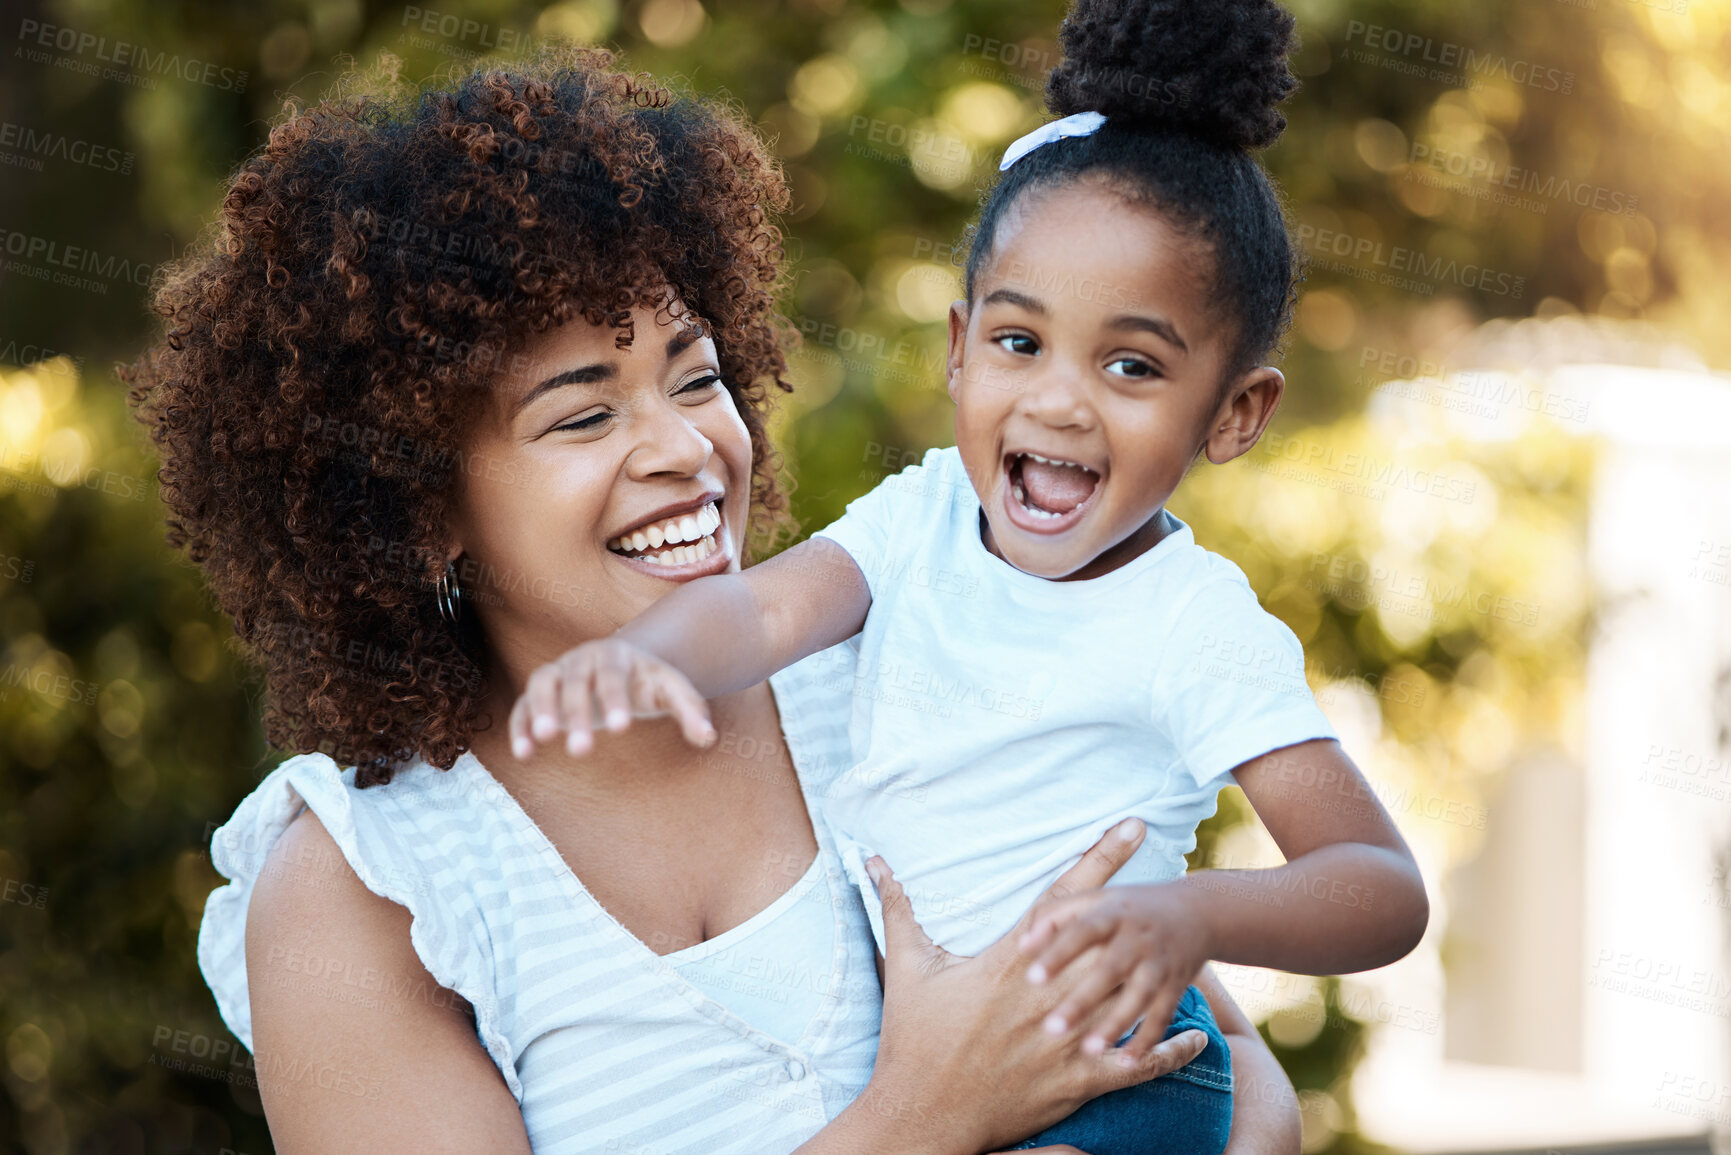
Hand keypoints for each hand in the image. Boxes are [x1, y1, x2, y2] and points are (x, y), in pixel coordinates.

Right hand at [506, 638, 714, 758]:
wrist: (622, 666)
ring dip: (540, 711)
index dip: (615, 698)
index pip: (613, 674)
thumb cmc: (648, 683)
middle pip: (575, 683)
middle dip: (576, 715)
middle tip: (582, 750)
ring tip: (543, 742)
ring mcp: (557, 672)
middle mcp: (581, 659)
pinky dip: (520, 726)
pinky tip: (524, 755)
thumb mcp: (672, 689)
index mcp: (616, 654)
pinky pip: (523, 705)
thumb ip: (691, 710)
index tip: (622, 728)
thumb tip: (708, 738)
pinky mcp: (540, 692)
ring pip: (541, 685)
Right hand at [849, 818, 1210, 1154]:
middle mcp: (1046, 997)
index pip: (1065, 901)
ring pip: (1129, 1002)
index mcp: (1011, 963)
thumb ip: (896, 908)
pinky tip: (1196, 1037)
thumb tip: (872, 860)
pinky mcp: (1076, 1082)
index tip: (1132, 828)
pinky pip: (1136, 1065)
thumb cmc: (912, 1038)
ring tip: (1194, 956)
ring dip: (1165, 978)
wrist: (921, 1113)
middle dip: (1143, 911)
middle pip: (1108, 944)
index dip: (1101, 859)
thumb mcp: (903, 967)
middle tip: (1177, 881)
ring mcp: (1066, 1041)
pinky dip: (1170, 1051)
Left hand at [1017, 878, 1211, 1065]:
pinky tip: (1125, 1062)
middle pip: (1109, 970)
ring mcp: (1159, 963)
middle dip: (1082, 1000)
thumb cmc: (1128, 909)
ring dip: (1115, 1025)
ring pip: (1138, 997)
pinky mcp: (1176, 986)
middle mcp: (1138, 938)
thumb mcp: (1095, 900)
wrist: (1197, 911)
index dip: (1057, 953)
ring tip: (1088, 1051)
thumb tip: (1020, 946)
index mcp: (1113, 913)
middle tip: (1051, 1028)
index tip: (1031, 978)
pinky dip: (1147, 1040)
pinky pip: (1162, 1016)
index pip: (1081, 932)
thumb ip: (1055, 917)